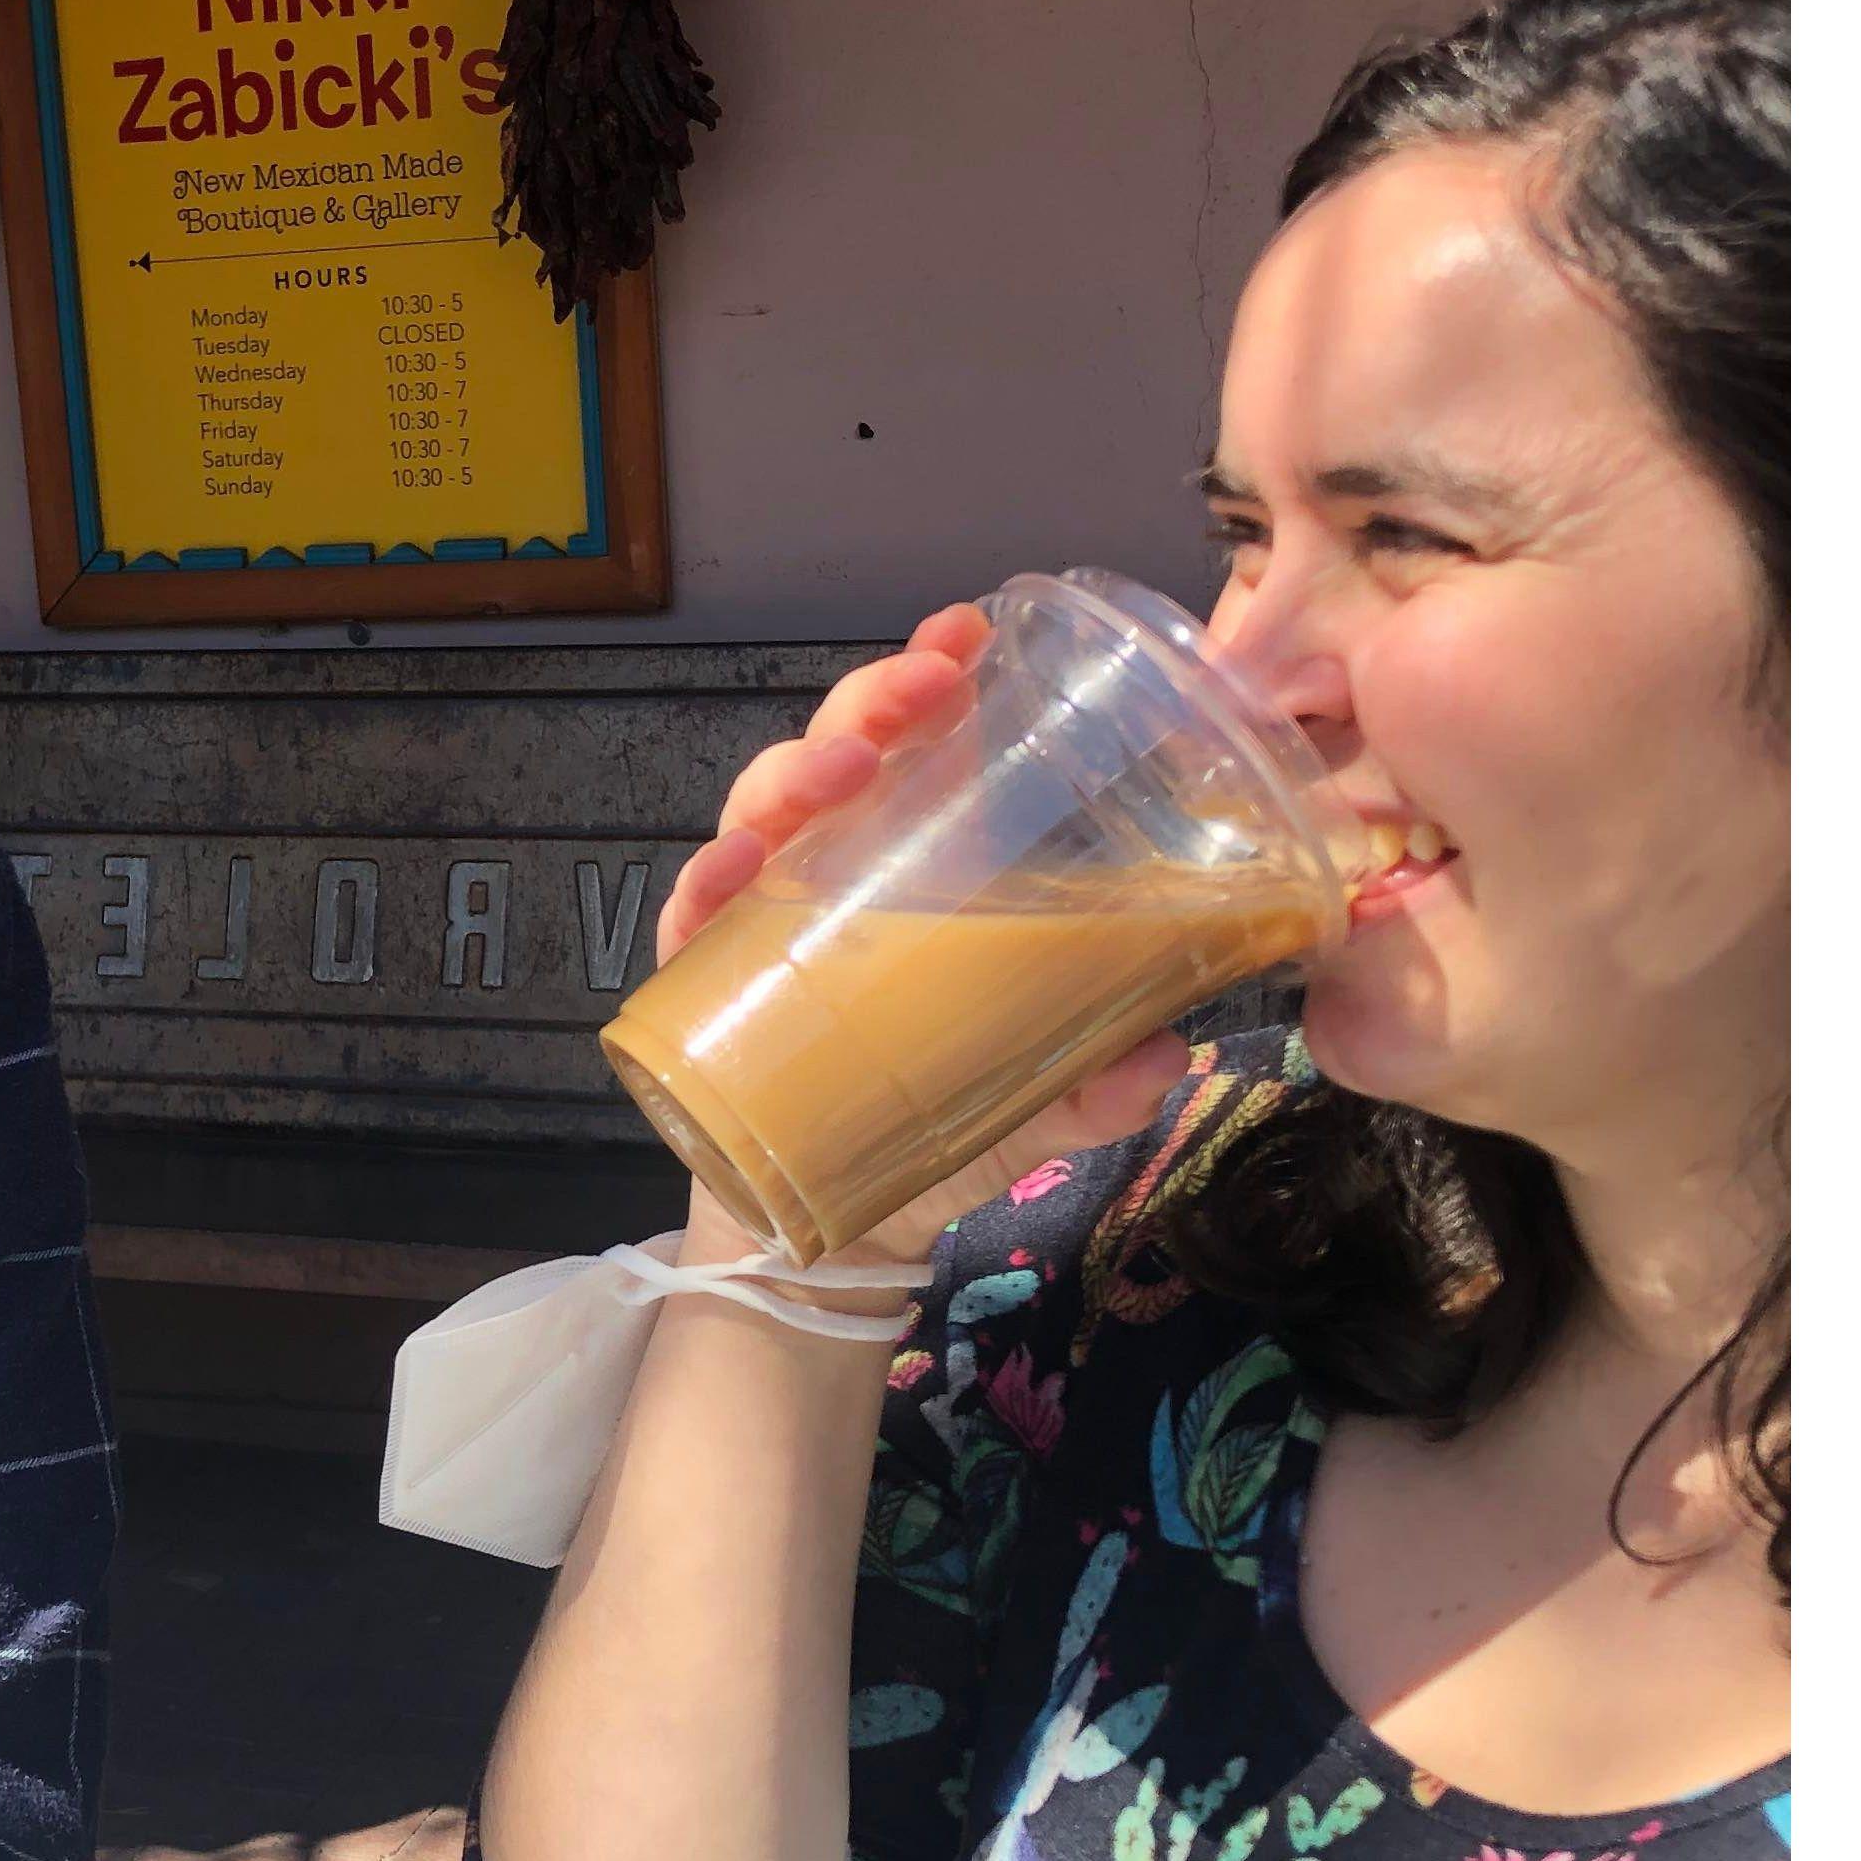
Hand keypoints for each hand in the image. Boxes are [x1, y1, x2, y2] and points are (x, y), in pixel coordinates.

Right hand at [656, 603, 1186, 1268]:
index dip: (935, 672)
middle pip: (839, 751)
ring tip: (840, 776)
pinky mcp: (710, 983)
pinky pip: (694, 918)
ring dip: (795, 777)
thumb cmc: (942, 1122)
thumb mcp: (1043, 1098)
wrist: (843, 1230)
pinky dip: (706, 886)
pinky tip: (731, 874)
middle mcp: (836, 868)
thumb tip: (1166, 1056)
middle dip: (872, 704)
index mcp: (919, 860)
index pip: (922, 741)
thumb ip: (1106, 1081)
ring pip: (761, 812)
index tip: (966, 629)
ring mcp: (766, 919)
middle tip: (921, 691)